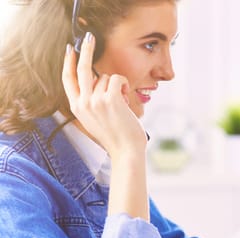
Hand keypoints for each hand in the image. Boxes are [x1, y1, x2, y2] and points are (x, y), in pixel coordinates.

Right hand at [62, 32, 146, 157]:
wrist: (126, 152)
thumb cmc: (116, 137)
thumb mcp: (95, 119)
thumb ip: (91, 102)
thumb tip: (97, 81)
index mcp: (76, 108)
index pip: (67, 79)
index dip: (68, 62)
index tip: (70, 49)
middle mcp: (83, 103)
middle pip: (81, 69)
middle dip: (86, 50)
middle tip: (90, 37)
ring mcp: (95, 100)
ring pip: (105, 77)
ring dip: (117, 86)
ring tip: (122, 103)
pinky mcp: (110, 99)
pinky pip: (117, 79)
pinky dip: (125, 85)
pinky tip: (127, 100)